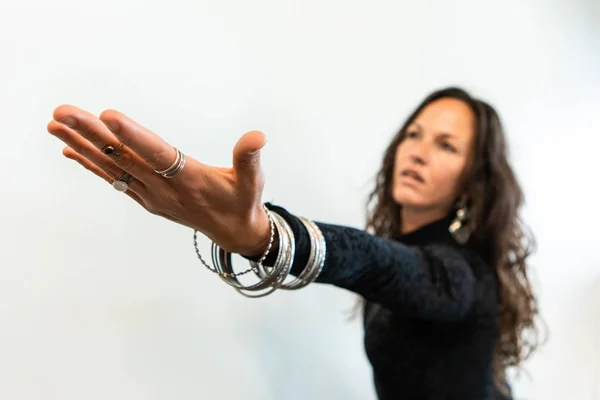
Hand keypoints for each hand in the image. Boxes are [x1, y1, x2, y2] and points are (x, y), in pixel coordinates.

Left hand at [47, 105, 271, 255]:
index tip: (108, 116)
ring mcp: (150, 195)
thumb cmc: (242, 201)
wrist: (233, 233)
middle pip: (124, 157)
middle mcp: (163, 188)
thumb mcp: (253, 181)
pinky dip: (92, 164)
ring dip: (82, 145)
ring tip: (55, 124)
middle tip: (63, 112)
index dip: (134, 136)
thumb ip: (249, 158)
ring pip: (113, 167)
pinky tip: (72, 150)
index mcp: (189, 180)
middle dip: (92, 133)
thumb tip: (257, 135)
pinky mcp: (146, 198)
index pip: (158, 154)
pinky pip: (114, 179)